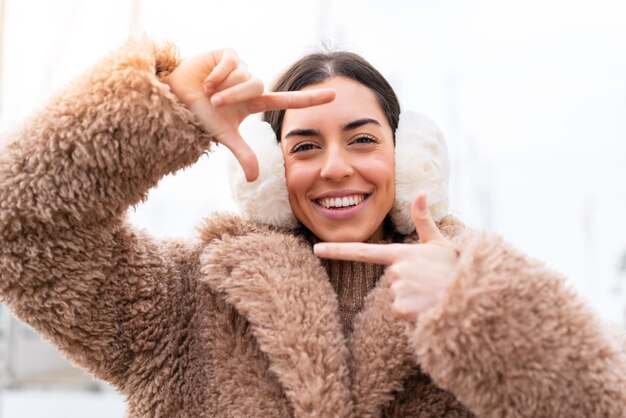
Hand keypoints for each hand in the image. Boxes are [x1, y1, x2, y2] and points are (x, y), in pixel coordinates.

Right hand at [166, 49, 334, 180]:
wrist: (175, 98)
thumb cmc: (201, 116)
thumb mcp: (225, 136)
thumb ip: (243, 154)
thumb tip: (253, 180)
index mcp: (255, 103)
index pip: (288, 100)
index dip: (310, 99)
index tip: (333, 96)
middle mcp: (251, 84)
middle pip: (259, 86)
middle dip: (236, 96)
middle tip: (216, 102)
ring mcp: (240, 68)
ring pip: (246, 75)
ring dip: (226, 87)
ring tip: (208, 91)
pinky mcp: (228, 54)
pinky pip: (233, 62)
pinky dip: (218, 73)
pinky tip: (206, 79)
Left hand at [313, 194, 458, 321]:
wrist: (472, 294)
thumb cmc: (455, 269)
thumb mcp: (440, 243)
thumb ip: (424, 220)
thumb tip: (422, 191)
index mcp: (400, 254)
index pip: (362, 251)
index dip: (337, 251)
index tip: (316, 249)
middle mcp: (395, 270)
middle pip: (390, 281)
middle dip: (407, 284)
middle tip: (428, 283)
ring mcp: (397, 289)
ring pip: (396, 298)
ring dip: (411, 299)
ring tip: (430, 294)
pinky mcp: (401, 308)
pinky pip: (401, 313)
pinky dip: (413, 314)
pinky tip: (428, 307)